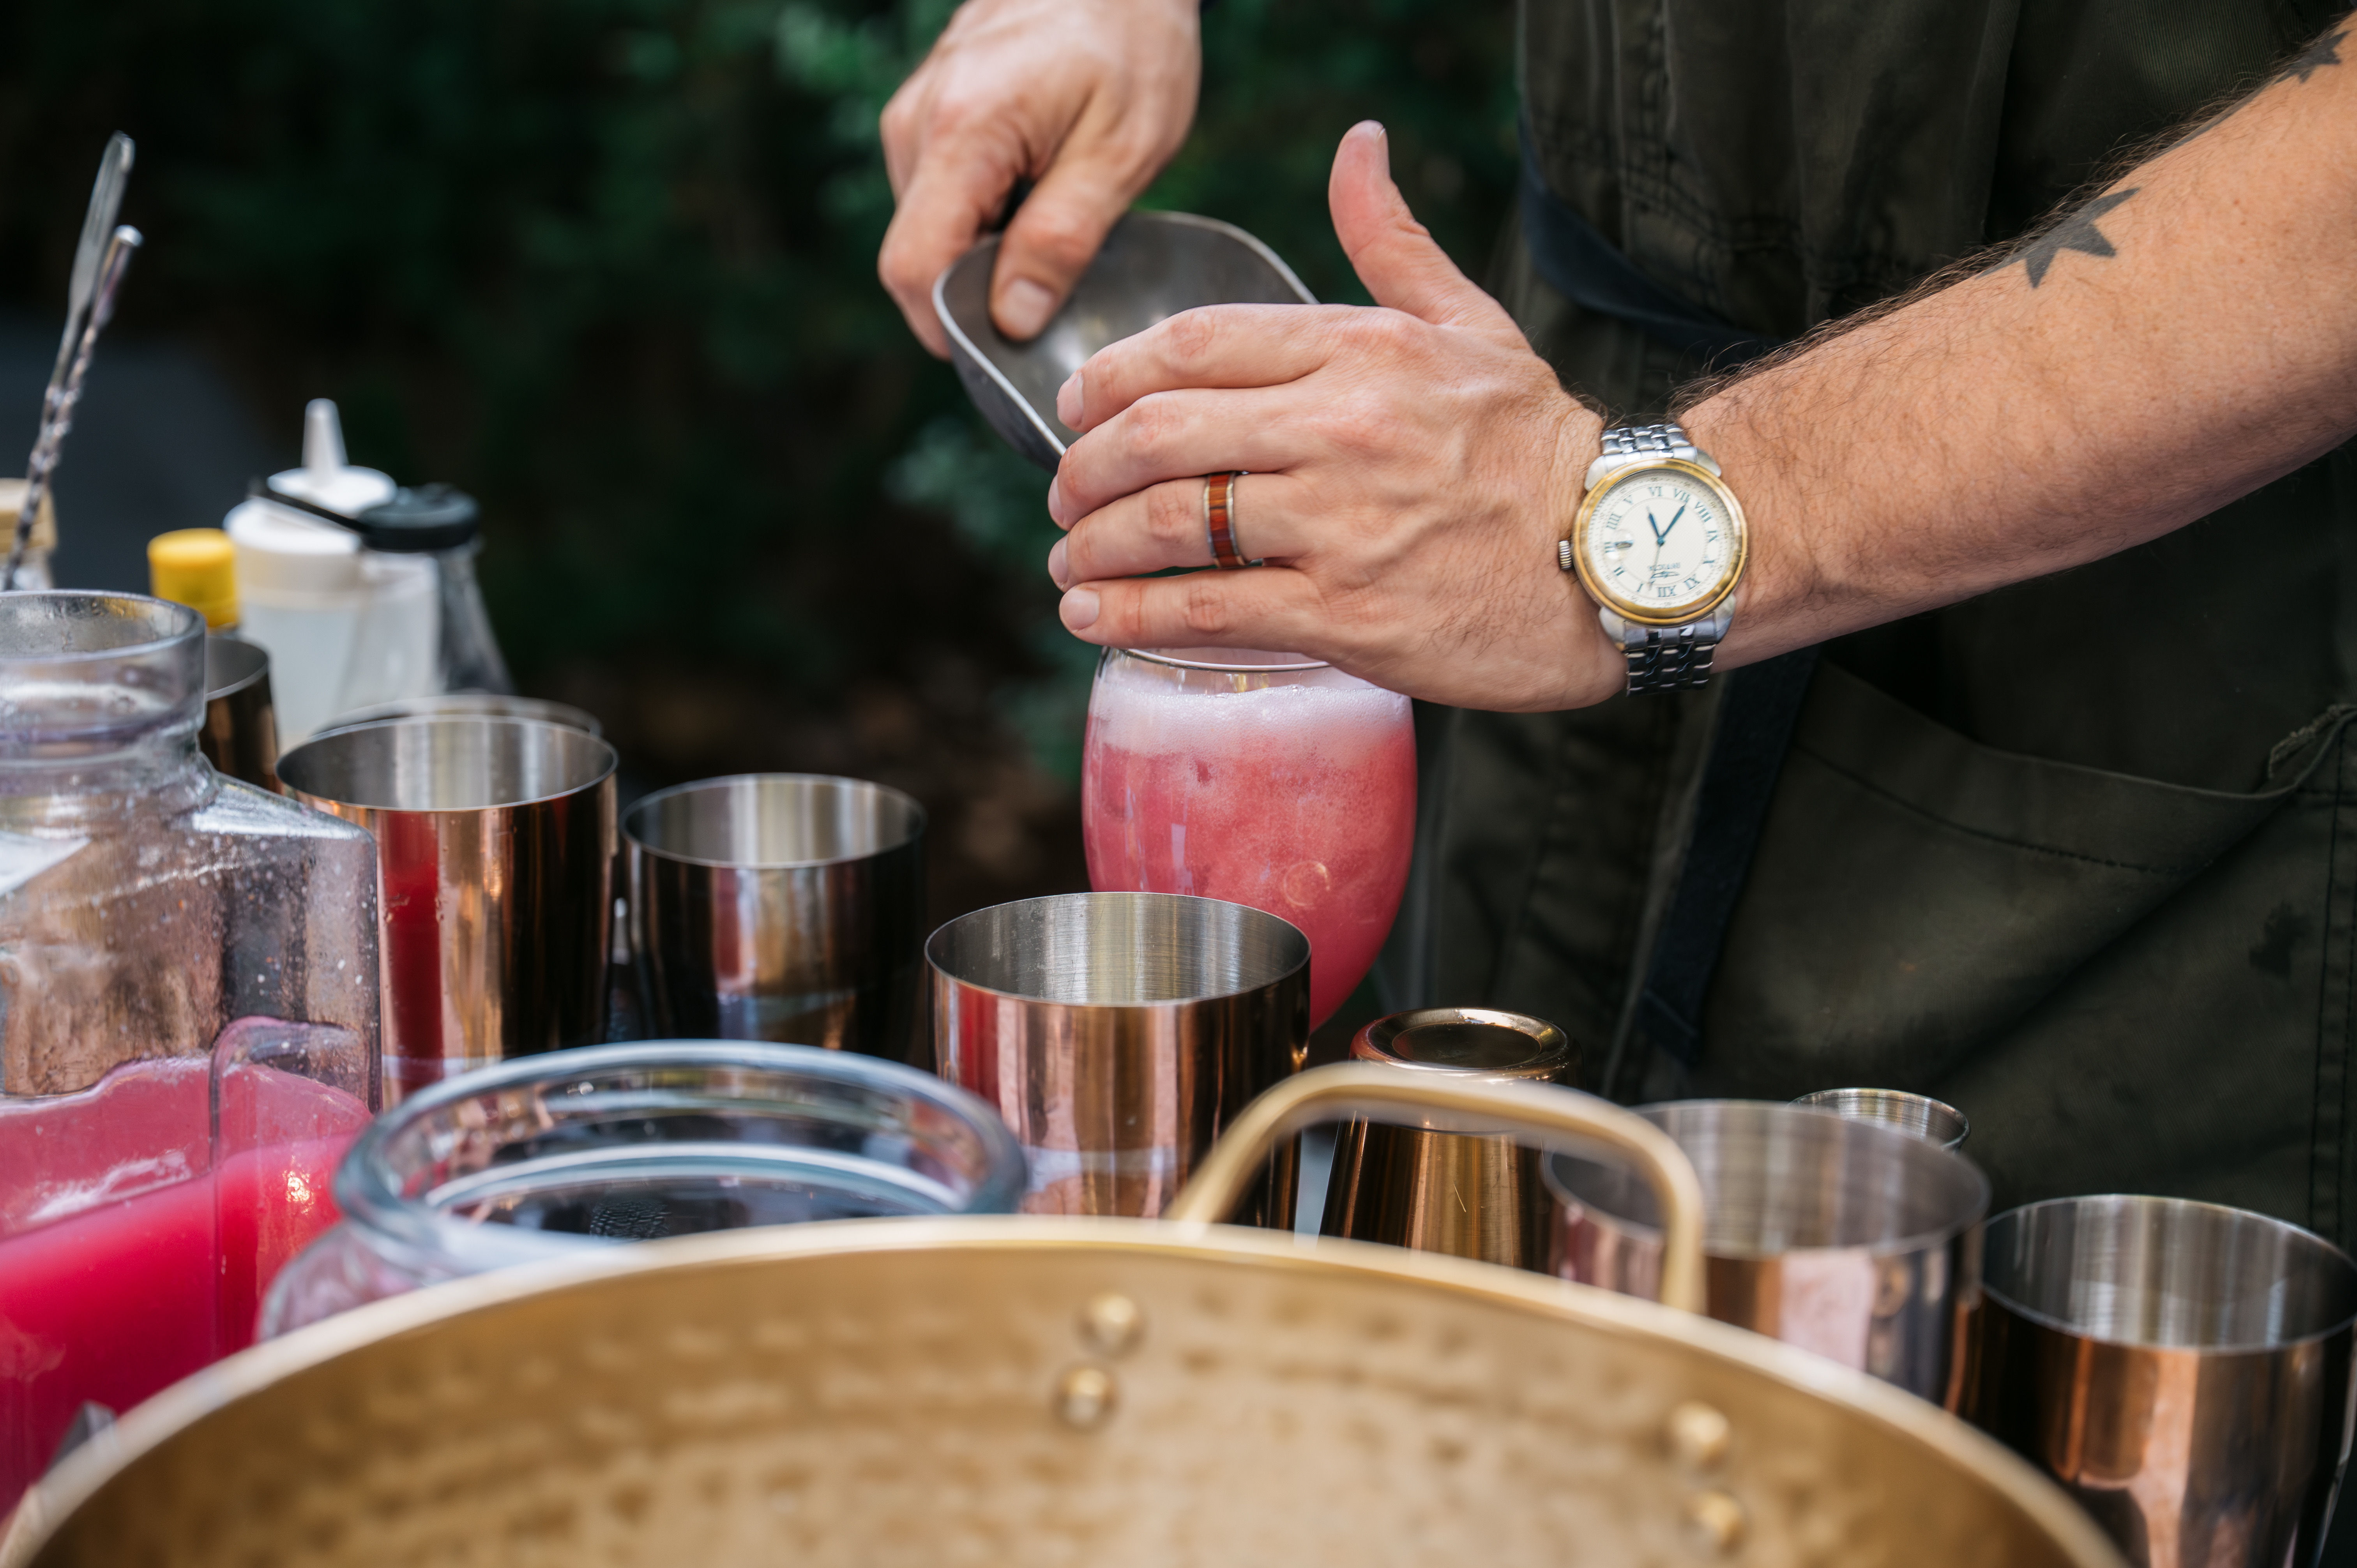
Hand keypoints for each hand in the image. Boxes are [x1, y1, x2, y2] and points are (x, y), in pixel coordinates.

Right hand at [878, 0, 1200, 355]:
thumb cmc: (1132, 43)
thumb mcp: (1121, 150)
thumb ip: (1062, 238)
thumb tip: (1014, 320)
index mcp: (963, 133)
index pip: (915, 268)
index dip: (952, 329)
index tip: (1009, 351)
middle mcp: (917, 124)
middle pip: (916, 257)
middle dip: (975, 296)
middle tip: (1054, 293)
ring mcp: (914, 117)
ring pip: (927, 231)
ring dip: (982, 255)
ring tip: (1052, 225)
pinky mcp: (925, 116)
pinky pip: (938, 198)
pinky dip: (982, 219)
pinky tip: (1034, 197)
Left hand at [1042, 122, 1617, 710]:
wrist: (1622, 553)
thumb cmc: (1537, 445)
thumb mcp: (1469, 324)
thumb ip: (1391, 242)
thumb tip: (1356, 149)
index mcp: (1360, 351)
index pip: (1192, 345)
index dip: (1107, 378)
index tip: (1075, 409)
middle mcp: (1341, 430)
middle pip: (1159, 434)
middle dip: (1083, 469)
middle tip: (1063, 495)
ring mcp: (1340, 525)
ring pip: (1170, 525)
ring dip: (1093, 546)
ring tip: (1070, 562)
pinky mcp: (1347, 615)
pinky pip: (1207, 611)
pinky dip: (1131, 616)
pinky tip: (1093, 617)